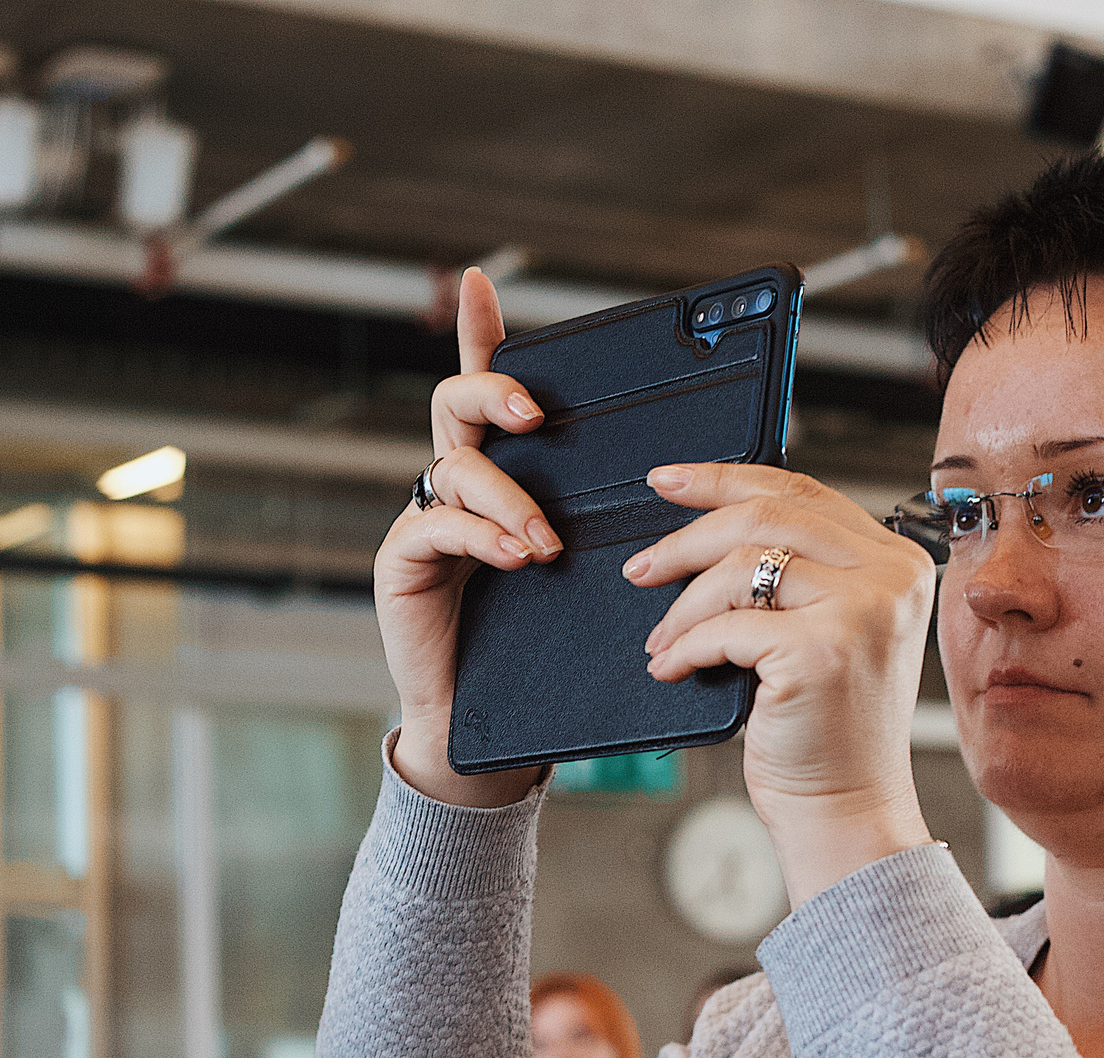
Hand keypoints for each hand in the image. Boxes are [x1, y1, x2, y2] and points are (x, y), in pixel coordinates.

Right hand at [373, 268, 561, 807]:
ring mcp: (426, 518)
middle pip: (458, 403)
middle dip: (496, 392)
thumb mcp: (590, 569)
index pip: (489, 389)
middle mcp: (457, 484)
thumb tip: (701, 478)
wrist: (491, 728)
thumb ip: (612, 518)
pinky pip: (437, 522)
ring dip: (509, 496)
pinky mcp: (402, 558)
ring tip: (543, 543)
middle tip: (536, 415)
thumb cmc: (546, 646)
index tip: (479, 283)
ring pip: (457, 465)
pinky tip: (515, 557)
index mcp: (503, 475)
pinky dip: (482, 535)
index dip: (480, 334)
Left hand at [629, 464, 936, 905]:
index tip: (666, 481)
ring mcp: (862, 611)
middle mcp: (891, 577)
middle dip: (688, 536)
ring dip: (683, 603)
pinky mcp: (823, 650)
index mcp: (897, 563)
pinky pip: (727, 625)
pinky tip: (673, 668)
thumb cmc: (826, 734)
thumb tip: (716, 526)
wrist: (845, 811)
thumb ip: (804, 577)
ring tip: (661, 638)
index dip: (726, 478)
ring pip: (742, 565)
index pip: (803, 491)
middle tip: (641, 566)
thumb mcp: (827, 635)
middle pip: (767, 515)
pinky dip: (687, 646)